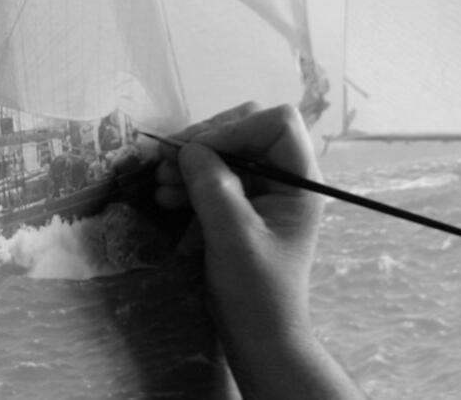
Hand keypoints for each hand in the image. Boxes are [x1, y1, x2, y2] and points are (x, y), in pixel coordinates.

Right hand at [153, 103, 361, 398]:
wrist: (258, 338)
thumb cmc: (257, 292)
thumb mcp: (233, 238)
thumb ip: (214, 188)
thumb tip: (190, 150)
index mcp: (300, 181)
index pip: (276, 123)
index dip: (235, 128)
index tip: (197, 153)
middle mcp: (285, 179)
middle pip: (246, 130)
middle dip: (204, 143)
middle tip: (166, 164)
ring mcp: (263, 192)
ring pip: (226, 153)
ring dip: (190, 164)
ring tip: (161, 186)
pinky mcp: (242, 207)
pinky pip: (215, 178)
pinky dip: (190, 184)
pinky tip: (168, 200)